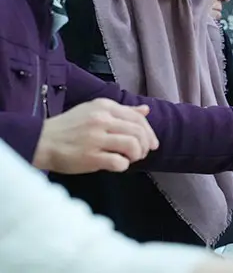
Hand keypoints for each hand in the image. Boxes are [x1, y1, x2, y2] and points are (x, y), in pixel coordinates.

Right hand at [33, 99, 158, 172]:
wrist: (41, 141)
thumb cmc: (70, 128)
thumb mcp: (94, 111)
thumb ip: (121, 111)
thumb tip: (145, 110)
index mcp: (104, 106)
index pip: (138, 118)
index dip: (149, 133)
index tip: (151, 144)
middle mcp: (101, 119)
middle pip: (139, 133)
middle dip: (145, 146)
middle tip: (140, 154)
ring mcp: (96, 138)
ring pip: (133, 145)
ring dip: (136, 155)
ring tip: (129, 158)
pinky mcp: (91, 156)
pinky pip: (119, 162)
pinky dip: (123, 166)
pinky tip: (116, 165)